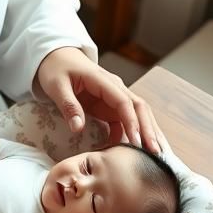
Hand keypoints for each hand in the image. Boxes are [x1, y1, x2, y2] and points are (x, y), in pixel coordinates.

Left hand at [35, 47, 166, 152]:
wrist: (57, 58)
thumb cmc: (56, 69)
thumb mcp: (57, 86)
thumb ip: (68, 105)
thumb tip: (78, 128)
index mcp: (102, 80)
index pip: (123, 102)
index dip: (132, 122)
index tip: (137, 141)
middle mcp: (114, 88)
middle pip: (138, 108)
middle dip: (148, 129)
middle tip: (156, 152)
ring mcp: (113, 97)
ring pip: (136, 114)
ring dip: (145, 132)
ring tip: (154, 154)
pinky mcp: (109, 106)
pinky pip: (123, 121)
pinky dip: (129, 135)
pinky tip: (132, 151)